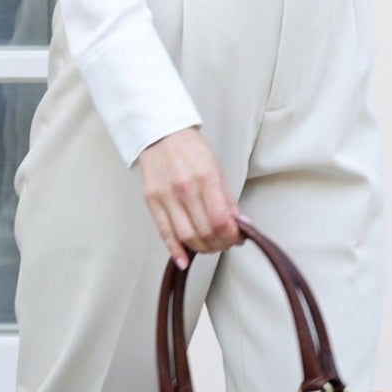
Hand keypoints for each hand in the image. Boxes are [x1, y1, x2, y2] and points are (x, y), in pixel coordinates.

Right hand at [137, 127, 241, 265]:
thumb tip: (240, 223)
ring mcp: (166, 196)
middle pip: (205, 231)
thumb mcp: (216, 168)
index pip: (221, 219)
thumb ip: (227, 198)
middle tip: (226, 243)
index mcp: (205, 177)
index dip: (232, 236)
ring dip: (202, 248)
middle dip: (220, 244)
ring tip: (210, 246)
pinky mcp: (152, 201)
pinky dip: (175, 250)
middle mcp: (184, 188)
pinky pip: (165, 232)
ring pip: (186, 236)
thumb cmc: (189, 148)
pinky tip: (184, 259)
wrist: (160, 133)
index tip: (237, 238)